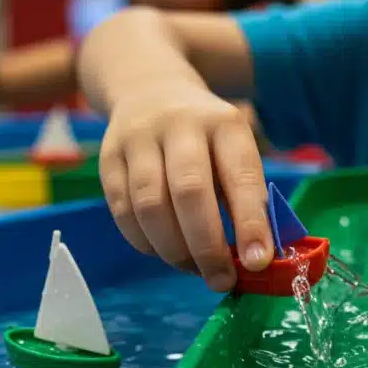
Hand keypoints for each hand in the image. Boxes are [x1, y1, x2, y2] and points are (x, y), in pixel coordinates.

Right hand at [100, 84, 273, 291]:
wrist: (148, 87)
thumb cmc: (205, 136)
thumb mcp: (233, 149)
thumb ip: (245, 198)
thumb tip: (254, 259)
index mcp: (224, 123)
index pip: (240, 176)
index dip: (250, 222)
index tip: (258, 262)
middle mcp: (180, 125)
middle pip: (190, 192)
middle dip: (207, 246)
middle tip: (220, 280)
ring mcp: (138, 139)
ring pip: (150, 205)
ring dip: (173, 249)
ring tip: (192, 268)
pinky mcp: (108, 158)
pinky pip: (122, 211)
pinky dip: (144, 242)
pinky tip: (163, 251)